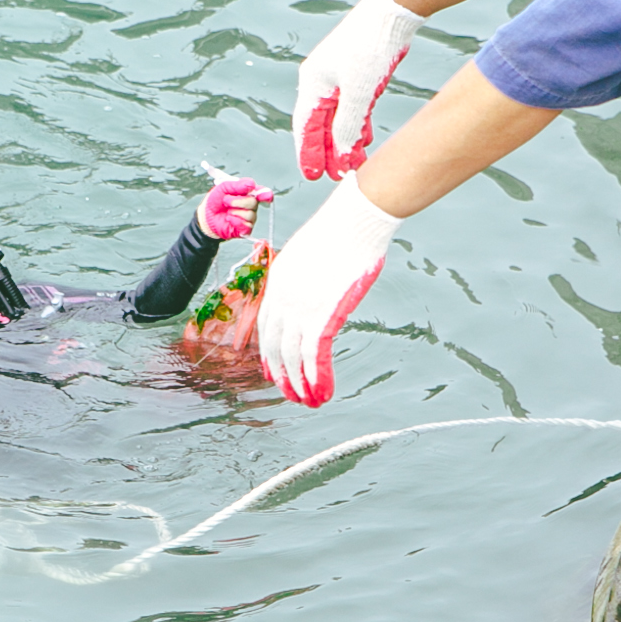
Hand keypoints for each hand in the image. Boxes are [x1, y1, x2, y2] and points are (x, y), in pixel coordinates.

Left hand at [197, 175, 273, 240]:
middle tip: (226, 201)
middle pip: (254, 202)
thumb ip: (237, 185)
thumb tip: (251, 185)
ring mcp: (249, 218)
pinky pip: (246, 225)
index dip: (266, 194)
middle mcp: (251, 205)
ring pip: (250, 214)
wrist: (206, 217)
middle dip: (238, 201)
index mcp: (248, 193)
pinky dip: (235, 221)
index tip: (266, 196)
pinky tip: (229, 219)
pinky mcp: (245, 229)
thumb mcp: (223, 187)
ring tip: (227, 211)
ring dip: (234, 212)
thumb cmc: (215, 201)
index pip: (263, 192)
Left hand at [257, 178, 401, 406]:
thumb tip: (315, 299)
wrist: (355, 220)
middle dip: (281, 374)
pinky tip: (322, 391)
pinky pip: (313, 355)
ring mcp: (301, 306)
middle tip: (289, 394)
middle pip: (274, 345)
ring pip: (292, 356)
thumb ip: (306, 280)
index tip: (271, 369)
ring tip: (308, 401)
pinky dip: (317, 377)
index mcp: (278, 280)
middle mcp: (283, 296)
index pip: (265, 325)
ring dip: (299, 383)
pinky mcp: (323, 314)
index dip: (268, 352)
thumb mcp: (311, 254)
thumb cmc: (341, 231)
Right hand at [292, 0, 421, 179]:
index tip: (312, 176)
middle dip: (327, 152)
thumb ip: (346, 125)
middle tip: (334, 177)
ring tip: (351, 165)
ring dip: (343, 141)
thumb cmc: (370, 46)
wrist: (393, 12)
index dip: (307, 153)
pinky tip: (364, 140)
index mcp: (312, 83)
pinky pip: (353, 106)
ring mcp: (339, 76)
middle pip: (320, 124)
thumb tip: (339, 156)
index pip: (304, 126)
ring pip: (338, 117)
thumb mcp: (358, 92)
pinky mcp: (358, 73)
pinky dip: (357, 125)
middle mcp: (321, 80)